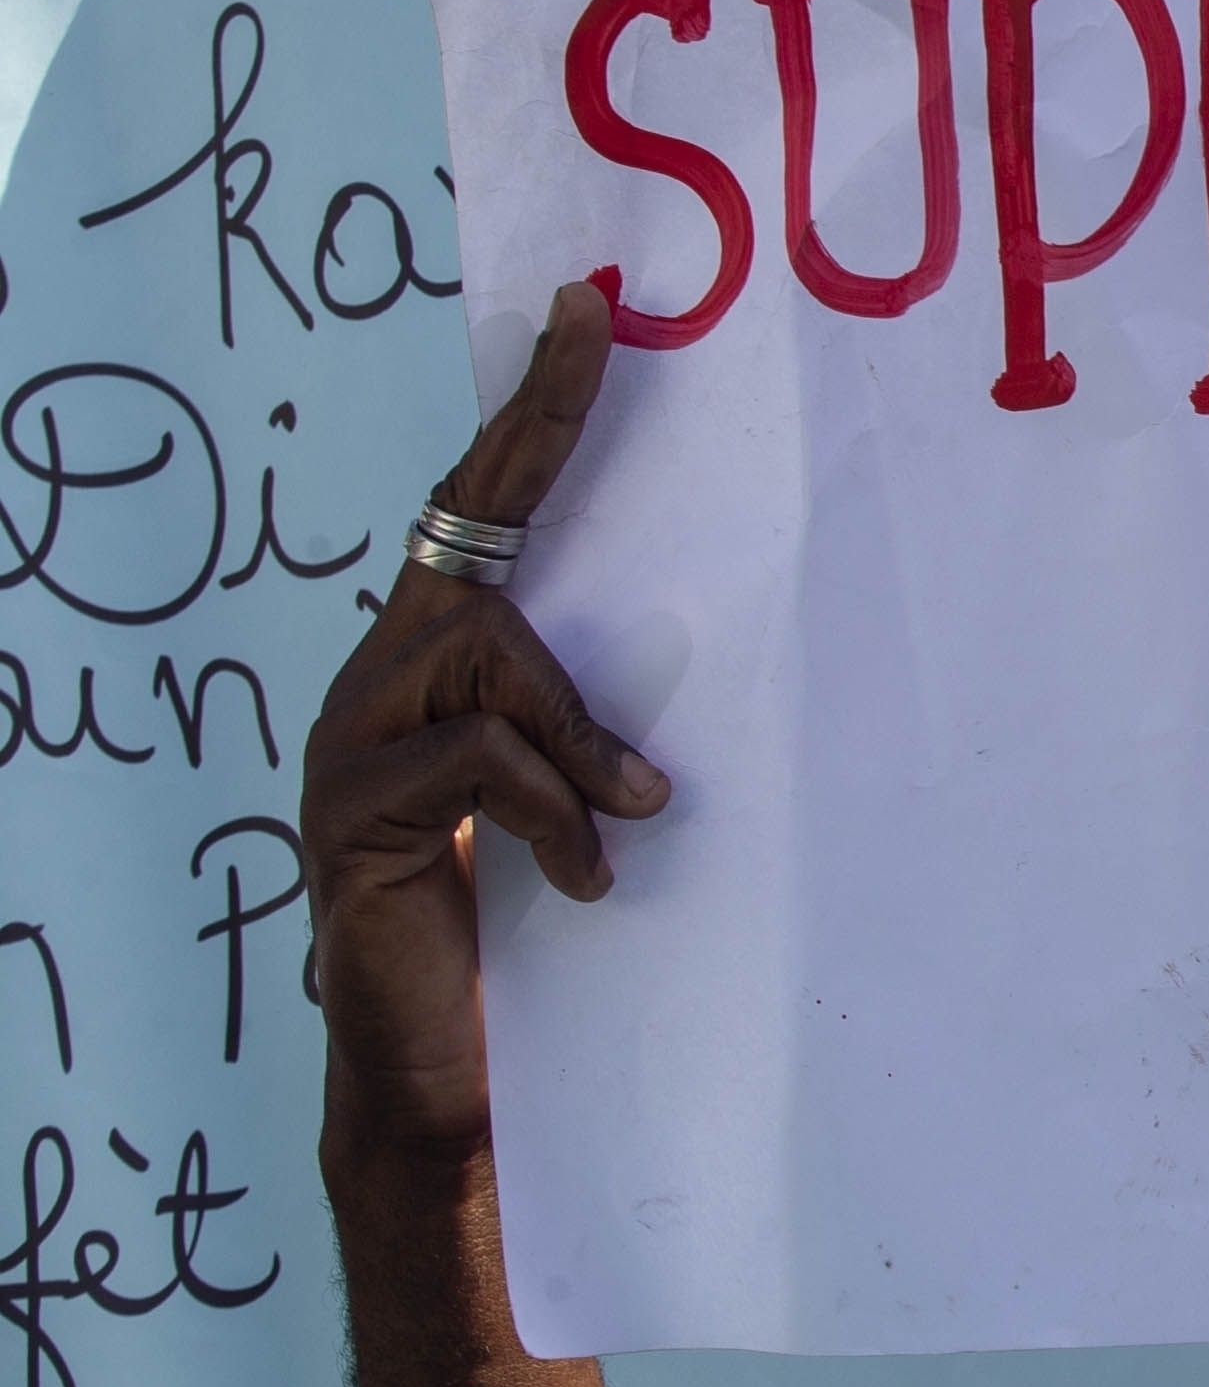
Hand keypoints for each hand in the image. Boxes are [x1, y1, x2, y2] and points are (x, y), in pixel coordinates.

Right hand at [299, 282, 672, 1148]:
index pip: (480, 512)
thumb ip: (590, 724)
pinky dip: (557, 819)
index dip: (532, 413)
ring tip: (622, 823)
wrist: (444, 1075)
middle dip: (542, 434)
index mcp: (430, 670)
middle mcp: (374, 686)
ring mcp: (348, 747)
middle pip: (474, 554)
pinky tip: (579, 886)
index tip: (589, 311)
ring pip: (490, 662)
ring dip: (577, 742)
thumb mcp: (574, 801)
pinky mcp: (352, 818)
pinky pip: (483, 766)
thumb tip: (682, 689)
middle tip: (599, 329)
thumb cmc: (520, 931)